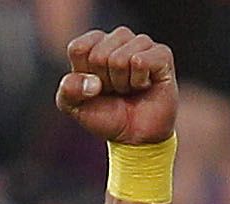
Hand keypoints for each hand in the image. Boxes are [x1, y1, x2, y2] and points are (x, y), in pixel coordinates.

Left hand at [58, 27, 178, 145]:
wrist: (136, 138)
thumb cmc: (107, 117)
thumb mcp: (75, 107)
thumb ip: (68, 90)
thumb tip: (93, 82)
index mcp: (94, 43)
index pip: (79, 49)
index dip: (85, 76)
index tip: (96, 87)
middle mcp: (118, 39)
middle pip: (99, 55)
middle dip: (106, 81)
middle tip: (116, 91)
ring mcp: (141, 44)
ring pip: (120, 58)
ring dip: (123, 83)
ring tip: (129, 88)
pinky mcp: (162, 54)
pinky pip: (140, 61)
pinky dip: (139, 81)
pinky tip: (144, 85)